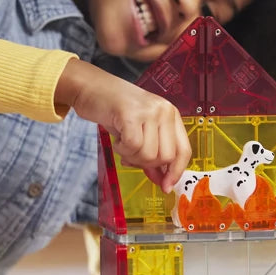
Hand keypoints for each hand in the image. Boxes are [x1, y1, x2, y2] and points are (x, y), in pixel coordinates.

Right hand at [55, 59, 190, 192]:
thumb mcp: (140, 131)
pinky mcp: (131, 113)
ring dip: (132, 156)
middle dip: (147, 164)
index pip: (184, 150)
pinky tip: (117, 139)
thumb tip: (162, 182)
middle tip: (131, 155)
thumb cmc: (115, 111)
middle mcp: (165, 111)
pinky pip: (133, 146)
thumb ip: (152, 154)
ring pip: (149, 154)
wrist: (91, 87)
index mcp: (171, 115)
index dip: (176, 171)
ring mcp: (149, 111)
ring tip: (122, 143)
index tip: (166, 186)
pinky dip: (122, 150)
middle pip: (166, 156)